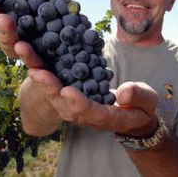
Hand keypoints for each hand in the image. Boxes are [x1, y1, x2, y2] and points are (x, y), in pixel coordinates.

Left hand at [27, 69, 158, 134]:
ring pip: (56, 99)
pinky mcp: (72, 98)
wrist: (131, 114)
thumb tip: (122, 93)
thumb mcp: (147, 101)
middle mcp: (88, 116)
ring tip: (30, 64)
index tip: (67, 91)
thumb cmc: (142, 106)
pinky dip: (44, 76)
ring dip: (43, 82)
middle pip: (66, 106)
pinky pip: (56, 89)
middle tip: (37, 72)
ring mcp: (78, 109)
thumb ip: (138, 96)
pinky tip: (33, 60)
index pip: (93, 113)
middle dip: (51, 90)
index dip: (79, 103)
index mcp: (109, 118)